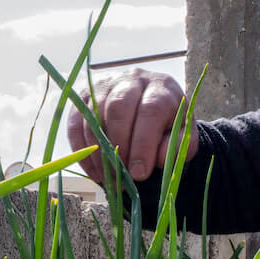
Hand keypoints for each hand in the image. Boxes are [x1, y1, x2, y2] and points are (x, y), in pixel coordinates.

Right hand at [64, 68, 197, 184]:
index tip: (139, 174)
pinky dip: (81, 149)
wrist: (152, 108)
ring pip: (94, 114)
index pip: (150, 110)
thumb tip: (156, 159)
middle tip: (121, 176)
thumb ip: (177, 148)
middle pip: (119, 107)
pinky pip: (76, 121)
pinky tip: (93, 170)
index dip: (143, 144)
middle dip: (118, 146)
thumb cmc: (168, 127)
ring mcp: (106, 84)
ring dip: (98, 151)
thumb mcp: (182, 138)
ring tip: (108, 178)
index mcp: (162, 87)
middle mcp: (133, 79)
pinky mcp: (86, 95)